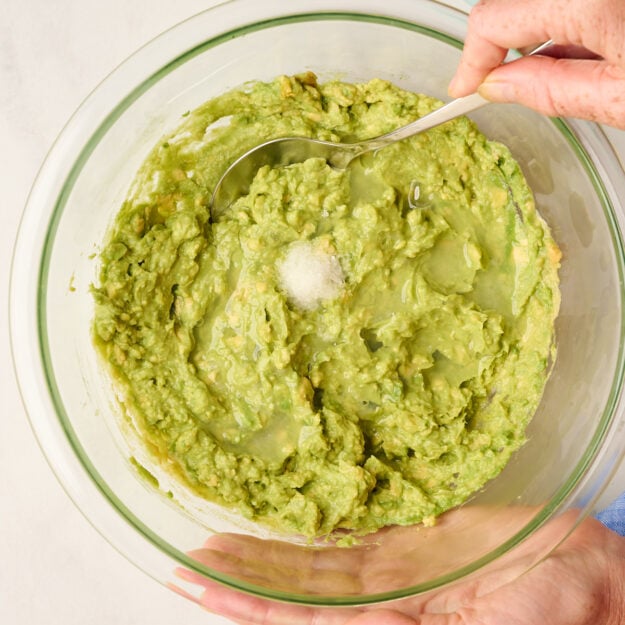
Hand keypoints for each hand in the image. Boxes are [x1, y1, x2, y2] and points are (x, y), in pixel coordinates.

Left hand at [171, 511, 624, 623]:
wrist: (587, 575)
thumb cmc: (558, 605)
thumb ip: (422, 622)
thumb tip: (357, 621)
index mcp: (399, 623)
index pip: (307, 617)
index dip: (252, 603)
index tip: (201, 583)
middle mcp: (386, 602)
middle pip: (298, 594)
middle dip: (241, 582)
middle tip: (186, 565)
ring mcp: (397, 572)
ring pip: (316, 566)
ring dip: (266, 558)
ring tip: (214, 548)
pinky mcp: (414, 544)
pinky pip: (352, 543)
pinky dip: (312, 540)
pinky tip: (279, 533)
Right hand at [448, 0, 624, 127]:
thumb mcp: (619, 98)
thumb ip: (552, 89)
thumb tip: (499, 85)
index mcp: (585, 0)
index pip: (492, 20)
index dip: (471, 60)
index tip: (464, 88)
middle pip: (512, 7)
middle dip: (502, 46)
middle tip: (499, 85)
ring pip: (542, 3)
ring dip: (540, 33)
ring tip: (562, 72)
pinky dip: (568, 21)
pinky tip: (594, 48)